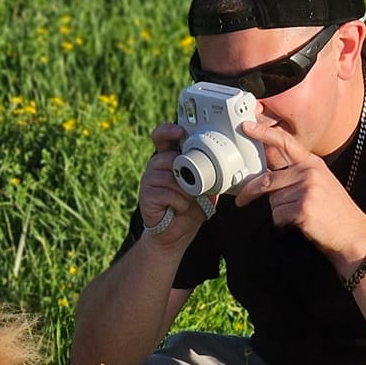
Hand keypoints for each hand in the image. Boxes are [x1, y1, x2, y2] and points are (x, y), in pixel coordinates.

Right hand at [137, 123, 203, 244]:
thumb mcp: (206, 186)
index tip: (179, 131)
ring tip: (187, 200)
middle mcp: (157, 166)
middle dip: (187, 172)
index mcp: (170, 158)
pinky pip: (169, 193)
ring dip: (186, 192)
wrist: (176, 233)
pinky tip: (178, 208)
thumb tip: (220, 160)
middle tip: (193, 187)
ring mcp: (149, 179)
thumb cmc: (190, 207)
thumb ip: (209, 170)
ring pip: (172, 177)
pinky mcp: (146, 194)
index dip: (168, 131)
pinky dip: (180, 203)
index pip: (163, 137)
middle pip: (169, 157)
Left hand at [235, 111, 365, 265]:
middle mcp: (309, 172)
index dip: (264, 133)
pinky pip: (278, 215)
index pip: (285, 142)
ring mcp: (306, 189)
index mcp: (312, 163)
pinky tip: (300, 222)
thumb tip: (268, 175)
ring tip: (298, 214)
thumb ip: (297, 174)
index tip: (247, 127)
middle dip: (250, 191)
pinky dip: (283, 223)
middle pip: (267, 179)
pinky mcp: (303, 208)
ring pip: (272, 200)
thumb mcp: (320, 182)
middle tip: (241, 199)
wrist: (352, 232)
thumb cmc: (334, 211)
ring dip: (279, 211)